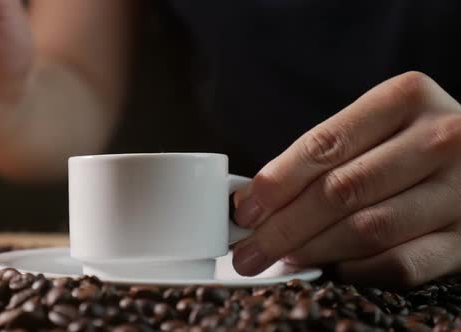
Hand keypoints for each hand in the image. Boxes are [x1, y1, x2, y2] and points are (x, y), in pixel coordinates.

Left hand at [233, 71, 460, 287]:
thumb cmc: (411, 143)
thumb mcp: (376, 126)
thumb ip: (323, 154)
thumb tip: (255, 199)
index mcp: (405, 98)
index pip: (324, 145)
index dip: (277, 182)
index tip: (245, 211)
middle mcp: (440, 139)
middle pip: (341, 190)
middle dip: (284, 226)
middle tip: (249, 250)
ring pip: (367, 229)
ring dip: (313, 250)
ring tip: (281, 259)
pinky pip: (401, 264)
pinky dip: (355, 271)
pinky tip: (330, 269)